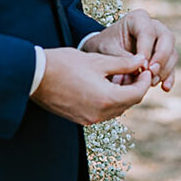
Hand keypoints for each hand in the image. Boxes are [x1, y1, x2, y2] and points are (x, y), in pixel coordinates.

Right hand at [32, 48, 151, 124]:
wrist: (35, 75)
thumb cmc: (66, 64)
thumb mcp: (99, 61)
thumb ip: (123, 64)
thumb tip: (141, 61)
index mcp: (107, 99)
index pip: (137, 94)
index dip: (145, 81)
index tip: (145, 69)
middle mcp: (99, 114)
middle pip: (128, 103)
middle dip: (136, 88)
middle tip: (138, 72)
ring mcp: (88, 119)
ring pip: (116, 110)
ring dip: (124, 96)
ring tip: (123, 78)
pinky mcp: (79, 119)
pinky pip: (103, 113)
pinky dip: (110, 102)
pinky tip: (107, 87)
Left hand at [83, 8, 177, 90]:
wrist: (104, 51)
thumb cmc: (105, 46)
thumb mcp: (106, 49)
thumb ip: (121, 57)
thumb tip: (140, 69)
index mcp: (138, 19)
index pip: (148, 32)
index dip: (147, 49)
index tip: (141, 67)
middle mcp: (154, 26)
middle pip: (167, 39)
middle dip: (161, 58)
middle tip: (151, 73)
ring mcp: (162, 40)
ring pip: (172, 53)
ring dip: (164, 69)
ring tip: (150, 83)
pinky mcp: (165, 55)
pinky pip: (172, 65)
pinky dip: (169, 77)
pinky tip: (165, 88)